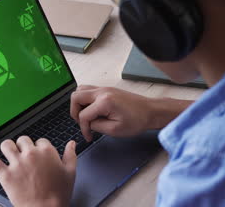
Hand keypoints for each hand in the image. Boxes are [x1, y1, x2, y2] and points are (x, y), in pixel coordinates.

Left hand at [0, 137, 76, 206]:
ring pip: (7, 145)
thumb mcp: (70, 173)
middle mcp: (31, 154)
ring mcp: (17, 164)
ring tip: (9, 152)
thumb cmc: (58, 194)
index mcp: (47, 152)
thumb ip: (70, 155)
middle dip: (23, 146)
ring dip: (7, 147)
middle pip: (23, 140)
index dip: (40, 147)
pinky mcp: (5, 175)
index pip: (40, 140)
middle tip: (24, 154)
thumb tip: (71, 144)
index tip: (39, 155)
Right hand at [71, 85, 191, 140]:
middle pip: (76, 97)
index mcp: (104, 102)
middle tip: (81, 123)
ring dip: (79, 104)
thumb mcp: (115, 130)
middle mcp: (102, 91)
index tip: (88, 136)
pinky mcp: (107, 89)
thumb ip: (97, 126)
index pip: (83, 115)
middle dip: (74, 112)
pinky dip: (85, 100)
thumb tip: (87, 123)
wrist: (150, 111)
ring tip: (85, 116)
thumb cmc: (137, 120)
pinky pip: (88, 90)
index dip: (83, 128)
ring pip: (80, 90)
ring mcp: (104, 88)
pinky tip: (92, 111)